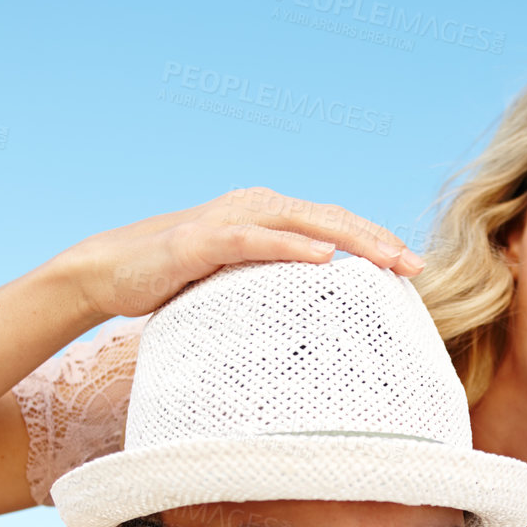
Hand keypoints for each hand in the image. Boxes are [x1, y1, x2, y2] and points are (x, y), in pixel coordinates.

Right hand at [55, 188, 423, 321]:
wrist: (109, 271)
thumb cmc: (175, 281)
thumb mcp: (236, 283)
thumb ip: (273, 287)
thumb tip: (317, 319)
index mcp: (267, 214)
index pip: (332, 223)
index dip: (374, 240)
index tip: (413, 268)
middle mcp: (254, 206)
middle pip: (329, 218)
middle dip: (377, 240)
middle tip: (417, 267)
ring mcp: (228, 218)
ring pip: (301, 222)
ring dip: (349, 239)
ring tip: (387, 259)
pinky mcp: (200, 240)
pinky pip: (254, 239)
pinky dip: (290, 246)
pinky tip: (323, 258)